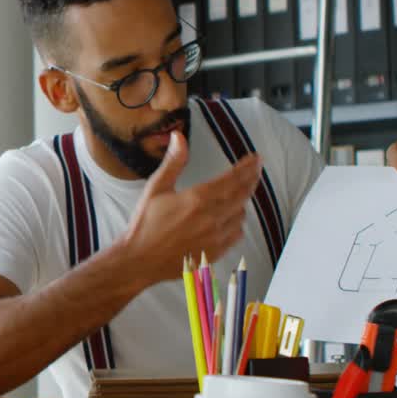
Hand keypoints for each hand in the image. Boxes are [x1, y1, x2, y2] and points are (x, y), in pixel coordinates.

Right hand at [117, 131, 261, 282]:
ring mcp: (215, 237)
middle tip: (257, 170)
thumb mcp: (156, 188)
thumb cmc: (145, 224)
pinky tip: (234, 219)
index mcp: (197, 199)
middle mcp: (211, 217)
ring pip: (240, 215)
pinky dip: (238, 224)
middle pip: (242, 195)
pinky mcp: (214, 252)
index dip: (247, 167)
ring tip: (243, 192)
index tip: (255, 159)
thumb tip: (179, 137)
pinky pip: (235, 235)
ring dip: (243, 202)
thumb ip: (173, 162)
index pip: (231, 179)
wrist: (139, 260)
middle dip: (252, 179)